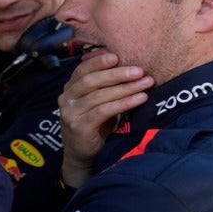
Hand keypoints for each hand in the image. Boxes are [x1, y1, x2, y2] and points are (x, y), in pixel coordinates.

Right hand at [58, 50, 151, 187]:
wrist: (82, 155)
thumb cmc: (94, 125)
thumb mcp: (97, 102)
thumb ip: (104, 87)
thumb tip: (128, 66)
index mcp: (70, 89)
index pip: (82, 69)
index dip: (99, 61)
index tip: (118, 56)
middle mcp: (67, 98)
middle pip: (92, 80)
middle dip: (117, 74)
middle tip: (139, 71)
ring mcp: (71, 112)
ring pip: (100, 95)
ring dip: (125, 88)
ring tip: (145, 84)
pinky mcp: (79, 126)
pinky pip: (103, 111)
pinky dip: (123, 103)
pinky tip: (139, 99)